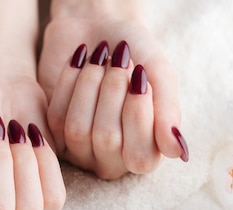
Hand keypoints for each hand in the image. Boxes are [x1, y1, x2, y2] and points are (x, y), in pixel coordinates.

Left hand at [38, 14, 187, 179]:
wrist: (97, 25)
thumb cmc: (136, 52)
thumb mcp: (159, 75)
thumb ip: (169, 112)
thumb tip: (178, 153)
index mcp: (146, 153)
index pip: (141, 157)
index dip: (138, 114)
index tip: (140, 75)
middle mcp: (112, 161)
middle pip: (107, 139)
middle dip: (113, 91)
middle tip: (121, 59)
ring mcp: (80, 151)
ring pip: (78, 129)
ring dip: (90, 84)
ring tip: (100, 56)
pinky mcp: (53, 133)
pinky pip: (57, 116)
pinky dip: (69, 81)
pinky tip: (79, 60)